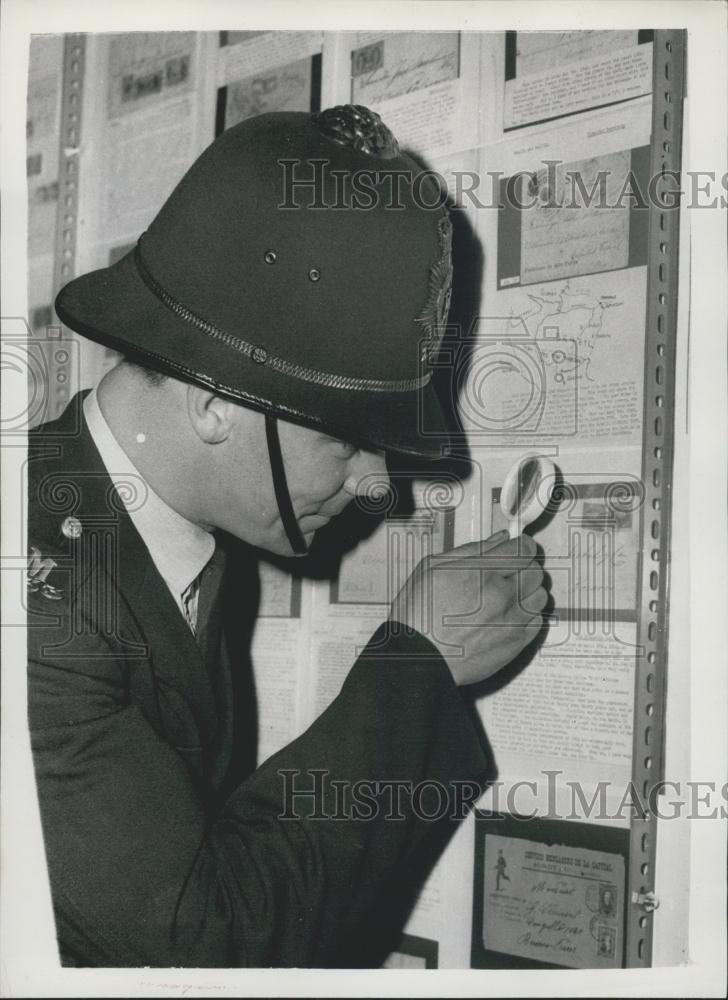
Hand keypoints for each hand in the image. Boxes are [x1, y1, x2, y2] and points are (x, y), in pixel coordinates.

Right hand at [388, 530, 546, 685]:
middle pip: (535, 571)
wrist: (417, 657)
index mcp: (481, 572)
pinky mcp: (515, 643)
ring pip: (540, 596)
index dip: (522, 545)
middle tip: (510, 573)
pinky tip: (507, 617)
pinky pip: (537, 622)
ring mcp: (511, 620)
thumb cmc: (419, 614)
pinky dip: (527, 616)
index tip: (519, 547)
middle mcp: (501, 595)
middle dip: (525, 568)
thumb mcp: (433, 567)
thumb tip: (500, 539)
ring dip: (528, 592)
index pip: (522, 549)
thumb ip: (471, 550)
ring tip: (508, 596)